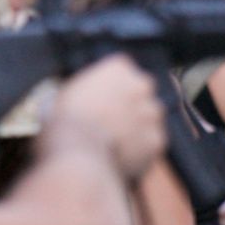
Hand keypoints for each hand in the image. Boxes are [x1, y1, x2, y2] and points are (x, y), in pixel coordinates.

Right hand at [49, 56, 167, 180]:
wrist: (79, 155)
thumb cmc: (65, 124)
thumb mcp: (66, 94)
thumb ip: (87, 89)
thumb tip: (86, 99)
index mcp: (119, 68)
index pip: (122, 72)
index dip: (111, 89)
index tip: (103, 101)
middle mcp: (142, 85)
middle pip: (140, 94)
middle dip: (129, 106)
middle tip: (109, 123)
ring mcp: (153, 113)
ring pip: (149, 119)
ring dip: (137, 128)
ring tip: (113, 143)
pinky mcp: (159, 139)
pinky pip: (151, 143)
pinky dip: (141, 150)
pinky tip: (121, 156)